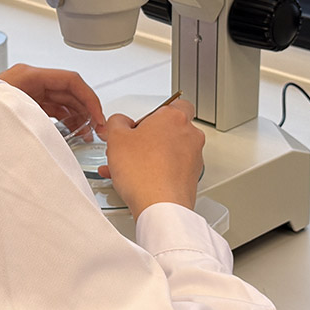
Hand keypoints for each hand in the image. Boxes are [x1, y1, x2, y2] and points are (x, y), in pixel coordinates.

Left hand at [0, 63, 106, 140]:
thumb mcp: (14, 113)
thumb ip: (43, 121)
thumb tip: (69, 133)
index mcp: (29, 76)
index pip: (71, 80)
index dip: (89, 98)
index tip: (99, 116)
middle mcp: (30, 80)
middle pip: (69, 90)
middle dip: (86, 109)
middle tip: (98, 129)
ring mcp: (27, 90)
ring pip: (62, 99)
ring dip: (77, 115)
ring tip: (86, 134)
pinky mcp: (24, 102)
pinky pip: (52, 107)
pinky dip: (64, 118)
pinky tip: (71, 132)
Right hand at [97, 97, 204, 214]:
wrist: (160, 206)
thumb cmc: (144, 171)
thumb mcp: (116, 138)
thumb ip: (116, 122)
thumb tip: (119, 122)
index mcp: (174, 117)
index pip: (176, 102)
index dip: (157, 112)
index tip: (144, 120)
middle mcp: (189, 135)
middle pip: (169, 129)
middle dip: (149, 136)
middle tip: (131, 145)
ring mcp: (193, 158)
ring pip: (169, 151)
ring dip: (149, 155)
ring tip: (125, 167)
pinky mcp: (191, 178)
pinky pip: (171, 168)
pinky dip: (155, 171)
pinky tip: (135, 180)